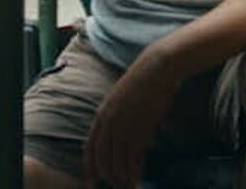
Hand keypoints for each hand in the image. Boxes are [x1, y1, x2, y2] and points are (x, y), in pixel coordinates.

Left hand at [83, 54, 181, 187]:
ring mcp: (124, 124)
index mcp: (102, 114)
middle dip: (107, 176)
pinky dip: (134, 170)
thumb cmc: (143, 83)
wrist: (156, 69)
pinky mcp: (140, 126)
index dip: (89, 166)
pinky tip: (136, 178)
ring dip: (121, 177)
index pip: (90, 146)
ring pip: (117, 159)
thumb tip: (123, 137)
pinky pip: (133, 156)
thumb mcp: (122, 100)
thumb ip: (118, 119)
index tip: (91, 181)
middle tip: (114, 187)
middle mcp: (109, 121)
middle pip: (103, 157)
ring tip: (127, 187)